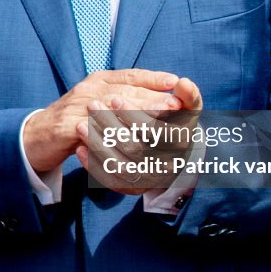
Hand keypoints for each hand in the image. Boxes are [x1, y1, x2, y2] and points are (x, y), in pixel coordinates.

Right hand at [22, 69, 184, 173]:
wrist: (35, 136)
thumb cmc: (72, 121)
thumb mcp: (97, 104)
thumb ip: (121, 98)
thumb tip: (156, 99)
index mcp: (98, 80)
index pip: (130, 75)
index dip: (153, 78)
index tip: (175, 82)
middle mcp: (89, 89)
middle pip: (125, 90)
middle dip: (152, 97)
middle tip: (176, 104)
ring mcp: (78, 106)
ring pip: (113, 107)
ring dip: (139, 113)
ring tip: (161, 120)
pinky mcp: (68, 126)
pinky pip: (96, 130)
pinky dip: (115, 134)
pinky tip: (132, 140)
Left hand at [78, 77, 202, 193]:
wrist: (174, 149)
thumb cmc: (179, 121)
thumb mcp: (189, 106)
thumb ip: (188, 94)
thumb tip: (182, 83)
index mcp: (180, 145)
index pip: (155, 132)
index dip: (134, 114)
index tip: (115, 97)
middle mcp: (165, 166)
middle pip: (134, 149)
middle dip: (110, 125)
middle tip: (93, 105)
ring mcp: (147, 180)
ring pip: (119, 166)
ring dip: (98, 144)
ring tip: (81, 124)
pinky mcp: (132, 188)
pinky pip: (109, 180)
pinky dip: (93, 164)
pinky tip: (80, 147)